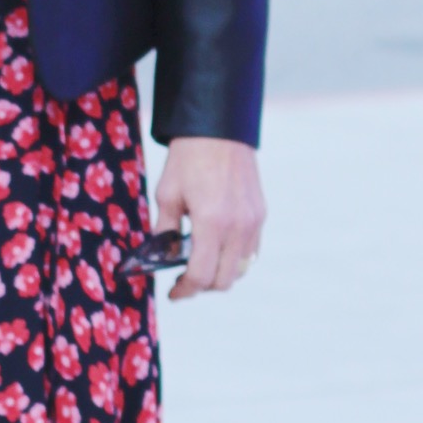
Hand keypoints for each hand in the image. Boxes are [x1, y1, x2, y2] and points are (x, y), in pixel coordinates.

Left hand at [152, 137, 264, 301]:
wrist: (220, 129)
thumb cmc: (188, 159)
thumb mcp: (167, 195)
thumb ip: (165, 232)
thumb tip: (163, 259)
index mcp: (211, 222)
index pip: (201, 276)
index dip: (184, 291)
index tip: (173, 293)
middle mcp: (237, 227)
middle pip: (224, 280)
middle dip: (202, 286)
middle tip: (184, 280)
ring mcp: (253, 222)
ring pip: (241, 269)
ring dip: (221, 273)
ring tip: (202, 263)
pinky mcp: (260, 215)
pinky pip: (252, 251)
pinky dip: (235, 258)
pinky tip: (218, 247)